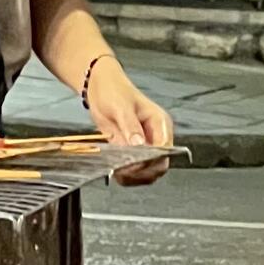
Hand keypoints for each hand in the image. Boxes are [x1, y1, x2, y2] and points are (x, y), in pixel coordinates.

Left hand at [86, 57, 172, 184]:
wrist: (98, 87)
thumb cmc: (113, 90)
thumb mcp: (121, 106)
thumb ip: (131, 126)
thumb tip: (138, 144)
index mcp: (160, 124)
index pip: (164, 149)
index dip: (151, 161)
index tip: (134, 165)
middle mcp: (155, 137)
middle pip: (158, 165)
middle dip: (143, 172)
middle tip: (123, 172)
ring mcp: (143, 146)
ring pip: (147, 171)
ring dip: (134, 177)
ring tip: (117, 173)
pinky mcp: (131, 151)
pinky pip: (133, 170)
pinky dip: (125, 175)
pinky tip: (115, 172)